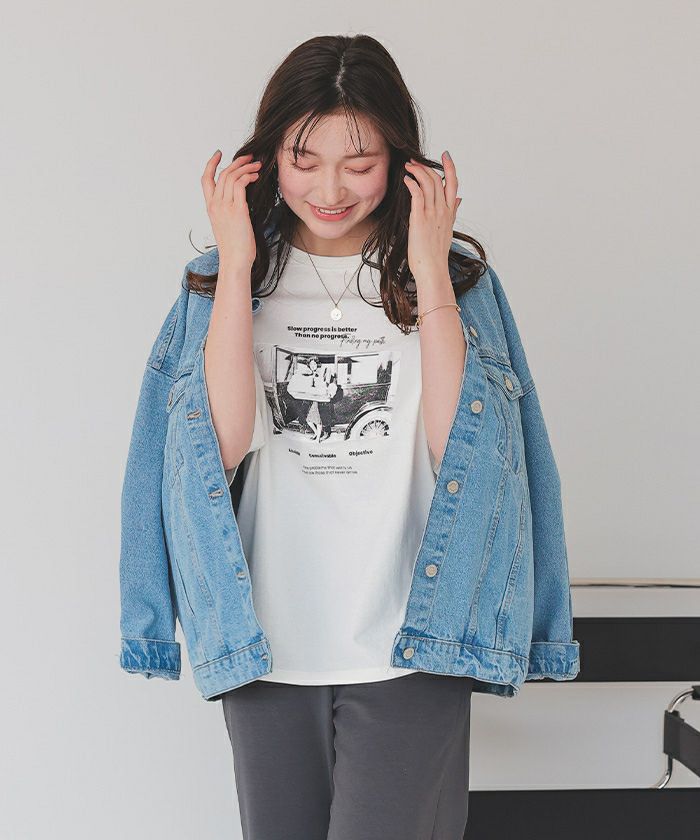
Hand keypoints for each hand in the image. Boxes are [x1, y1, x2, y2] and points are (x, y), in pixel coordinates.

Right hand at [201, 151, 261, 269]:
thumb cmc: (234, 248)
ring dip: (246, 167)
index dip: (211, 164)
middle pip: (223, 173)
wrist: (235, 261)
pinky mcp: (237, 210)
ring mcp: (225, 206)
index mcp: (211, 208)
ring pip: (232, 176)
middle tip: (249, 158)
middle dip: (237, 162)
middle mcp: (215, 204)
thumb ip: (230, 211)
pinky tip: (256, 177)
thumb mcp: (227, 226)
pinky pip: (241, 184)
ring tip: (257, 166)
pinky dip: (248, 176)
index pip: (206, 179)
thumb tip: (241, 200)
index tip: (219, 154)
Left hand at [403, 151, 461, 282]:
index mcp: (450, 213)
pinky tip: (407, 180)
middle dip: (426, 166)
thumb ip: (453, 212)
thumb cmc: (436, 254)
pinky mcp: (420, 218)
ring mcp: (433, 214)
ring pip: (428, 183)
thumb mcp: (448, 230)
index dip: (450, 167)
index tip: (445, 155)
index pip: (453, 184)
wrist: (433, 270)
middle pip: (438, 179)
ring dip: (417, 171)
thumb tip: (459, 200)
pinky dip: (412, 183)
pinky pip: (418, 193)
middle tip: (414, 161)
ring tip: (408, 167)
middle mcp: (443, 211)